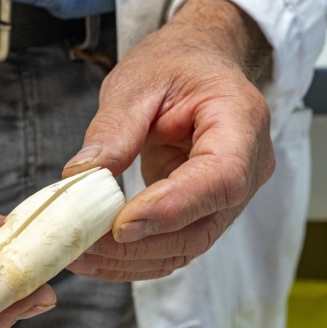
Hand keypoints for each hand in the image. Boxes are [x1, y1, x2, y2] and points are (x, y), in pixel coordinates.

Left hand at [64, 0, 274, 280]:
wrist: (197, 69)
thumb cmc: (174, 66)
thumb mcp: (138, 82)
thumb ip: (114, 128)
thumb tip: (81, 177)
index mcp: (241, 124)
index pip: (220, 178)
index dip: (171, 208)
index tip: (120, 225)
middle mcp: (246, 170)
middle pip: (200, 227)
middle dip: (138, 245)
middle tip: (83, 245)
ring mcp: (226, 198)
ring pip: (185, 248)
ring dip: (130, 260)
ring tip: (80, 255)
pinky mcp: (202, 212)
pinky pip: (173, 246)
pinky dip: (134, 258)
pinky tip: (96, 256)